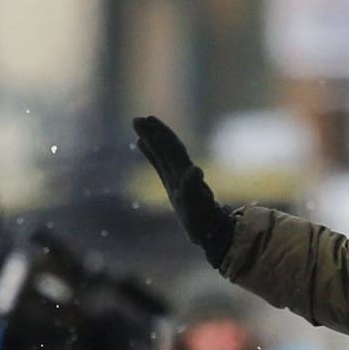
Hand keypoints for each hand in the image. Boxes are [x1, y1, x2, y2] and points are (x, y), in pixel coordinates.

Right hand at [131, 116, 234, 267]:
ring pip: (163, 152)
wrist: (210, 231)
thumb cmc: (202, 222)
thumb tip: (196, 170)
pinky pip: (159, 162)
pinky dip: (151, 151)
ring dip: (152, 137)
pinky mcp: (172, 184)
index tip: (147, 121)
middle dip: (154, 132)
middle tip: (138, 118)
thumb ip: (194, 189)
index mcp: (183, 175)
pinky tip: (141, 144)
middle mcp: (180, 173)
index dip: (160, 136)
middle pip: (167, 147)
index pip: (171, 150)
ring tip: (139, 125)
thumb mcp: (198, 208)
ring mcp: (176, 177)